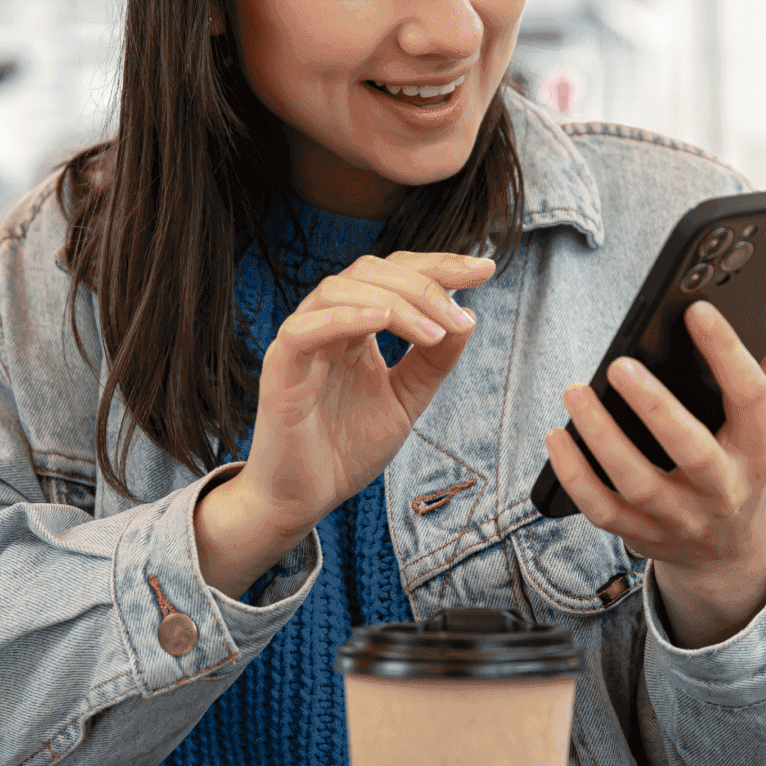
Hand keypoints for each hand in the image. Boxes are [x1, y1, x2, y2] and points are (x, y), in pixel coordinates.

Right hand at [205, 251, 495, 586]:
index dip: (439, 266)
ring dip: (395, 303)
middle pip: (370, 271)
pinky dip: (344, 317)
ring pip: (338, 290)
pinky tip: (382, 320)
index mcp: (356, 327)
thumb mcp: (407, 399)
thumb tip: (468, 316)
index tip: (484, 270)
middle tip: (459, 316)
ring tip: (433, 333)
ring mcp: (302, 343)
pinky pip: (304, 329)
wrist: (305, 499)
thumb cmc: (346, 449)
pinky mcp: (280, 369)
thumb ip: (434, 361)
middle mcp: (328, 326)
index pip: (395, 275)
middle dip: (424, 284)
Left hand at [545, 301, 765, 647]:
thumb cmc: (744, 464)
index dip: (727, 351)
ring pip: (638, 483)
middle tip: (620, 365)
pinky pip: (603, 511)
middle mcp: (725, 487)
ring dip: (602, 438)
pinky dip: (576, 476)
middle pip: (691, 450)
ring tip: (576, 392)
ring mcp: (682, 516)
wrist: (731, 552)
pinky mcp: (644, 534)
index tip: (697, 310)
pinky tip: (557, 437)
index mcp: (760, 447)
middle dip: (655, 407)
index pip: (750, 395)